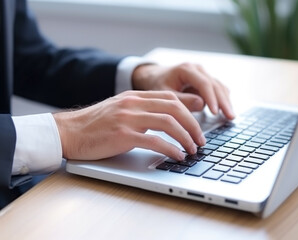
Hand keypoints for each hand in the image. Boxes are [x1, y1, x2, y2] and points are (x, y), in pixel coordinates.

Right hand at [53, 91, 205, 160]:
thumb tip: (167, 120)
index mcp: (134, 96)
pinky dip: (170, 149)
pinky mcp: (122, 135)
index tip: (198, 124)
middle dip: (193, 124)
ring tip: (193, 149)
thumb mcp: (122, 110)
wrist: (68, 131)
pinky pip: (154, 141)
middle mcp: (133, 103)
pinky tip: (177, 155)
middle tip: (201, 140)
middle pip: (174, 108)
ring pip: (168, 122)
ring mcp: (128, 118)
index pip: (170, 97)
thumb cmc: (95, 124)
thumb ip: (143, 111)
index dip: (189, 110)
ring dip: (185, 137)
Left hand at [132, 63, 234, 119]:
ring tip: (230, 116)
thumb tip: (201, 104)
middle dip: (223, 102)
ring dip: (226, 102)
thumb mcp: (164, 93)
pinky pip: (218, 89)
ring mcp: (203, 74)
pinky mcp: (206, 80)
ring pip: (219, 87)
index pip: (204, 83)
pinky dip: (223, 99)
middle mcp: (198, 69)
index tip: (215, 112)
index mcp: (186, 69)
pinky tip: (226, 109)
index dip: (211, 98)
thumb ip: (181, 99)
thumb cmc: (157, 84)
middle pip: (215, 85)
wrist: (155, 76)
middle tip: (230, 117)